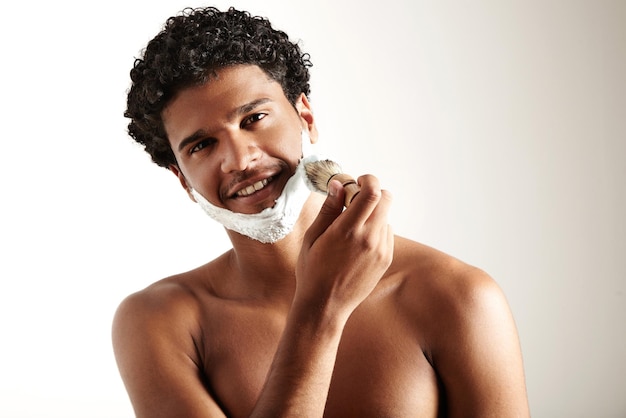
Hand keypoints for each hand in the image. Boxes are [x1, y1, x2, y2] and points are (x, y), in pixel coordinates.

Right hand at [296, 175, 393, 316]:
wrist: (326, 305)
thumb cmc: (312, 270)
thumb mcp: (312, 237)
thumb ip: (328, 209)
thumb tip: (339, 185)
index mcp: (347, 230)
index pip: (372, 193)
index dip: (368, 180)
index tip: (357, 182)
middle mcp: (369, 238)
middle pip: (386, 199)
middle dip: (372, 193)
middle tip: (354, 201)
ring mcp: (381, 250)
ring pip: (386, 216)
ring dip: (372, 213)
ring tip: (352, 228)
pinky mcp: (386, 259)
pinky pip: (387, 233)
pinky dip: (375, 230)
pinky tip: (357, 244)